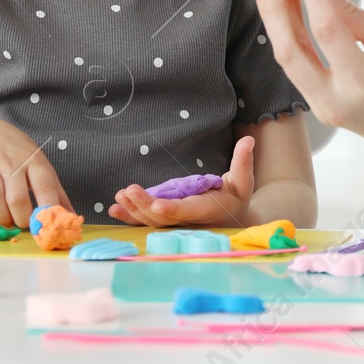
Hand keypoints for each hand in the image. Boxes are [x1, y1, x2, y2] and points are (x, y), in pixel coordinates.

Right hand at [0, 118, 71, 229]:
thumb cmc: (17, 153)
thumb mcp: (39, 163)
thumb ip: (55, 189)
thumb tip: (71, 216)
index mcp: (34, 161)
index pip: (44, 186)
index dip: (47, 208)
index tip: (48, 226)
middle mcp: (11, 163)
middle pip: (17, 198)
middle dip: (22, 219)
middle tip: (23, 224)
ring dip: (2, 218)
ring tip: (6, 223)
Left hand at [109, 135, 255, 226]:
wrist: (230, 218)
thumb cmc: (237, 197)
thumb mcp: (244, 180)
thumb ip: (243, 161)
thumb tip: (249, 140)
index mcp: (206, 210)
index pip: (187, 212)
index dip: (172, 210)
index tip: (157, 205)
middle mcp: (187, 221)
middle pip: (163, 218)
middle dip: (144, 206)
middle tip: (128, 191)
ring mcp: (175, 222)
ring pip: (151, 221)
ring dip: (133, 210)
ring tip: (119, 197)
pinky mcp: (166, 219)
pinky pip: (146, 220)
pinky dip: (130, 216)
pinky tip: (114, 209)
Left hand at [248, 0, 363, 163]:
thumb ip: (357, 18)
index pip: (326, 30)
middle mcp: (336, 102)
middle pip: (291, 50)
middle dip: (273, 8)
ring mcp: (325, 109)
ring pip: (288, 61)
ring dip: (275, 21)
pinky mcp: (321, 109)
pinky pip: (298, 70)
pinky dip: (289, 38)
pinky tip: (286, 13)